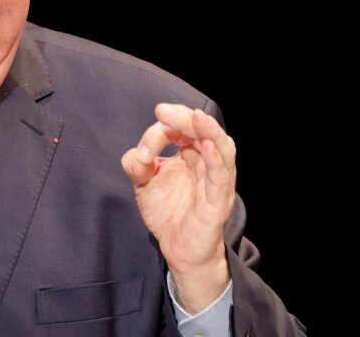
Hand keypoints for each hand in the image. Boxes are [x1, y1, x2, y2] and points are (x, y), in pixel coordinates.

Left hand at [121, 103, 235, 313]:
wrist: (177, 249)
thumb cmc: (167, 211)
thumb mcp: (143, 182)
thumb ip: (137, 163)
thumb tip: (140, 154)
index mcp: (191, 153)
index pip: (180, 129)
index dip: (159, 131)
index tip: (142, 152)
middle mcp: (206, 162)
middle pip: (202, 131)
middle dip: (184, 118)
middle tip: (162, 110)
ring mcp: (215, 181)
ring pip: (221, 148)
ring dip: (209, 131)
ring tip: (196, 117)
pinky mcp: (217, 202)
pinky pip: (220, 177)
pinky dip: (216, 160)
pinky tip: (208, 146)